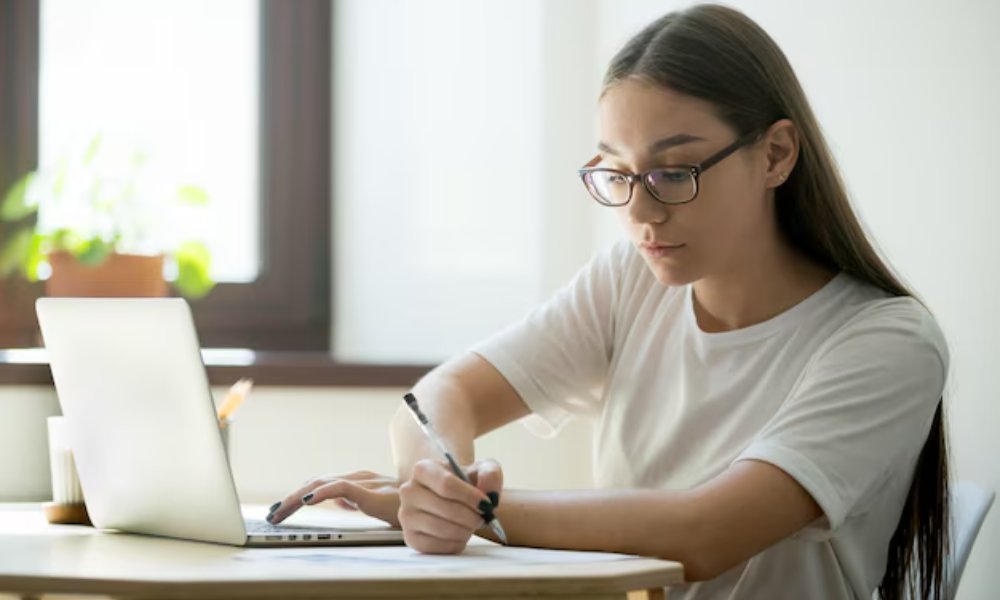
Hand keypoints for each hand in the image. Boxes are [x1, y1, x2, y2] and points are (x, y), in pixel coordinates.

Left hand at [267, 470, 401, 526]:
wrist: (436, 504)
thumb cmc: (408, 506)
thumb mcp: (376, 504)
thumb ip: (356, 500)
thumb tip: (337, 501)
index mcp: (358, 480)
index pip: (320, 483)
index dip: (297, 494)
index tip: (279, 509)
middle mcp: (359, 477)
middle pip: (316, 482)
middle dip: (290, 498)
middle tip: (271, 513)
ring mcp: (366, 482)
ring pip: (323, 483)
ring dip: (297, 497)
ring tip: (279, 510)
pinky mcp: (373, 492)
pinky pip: (343, 488)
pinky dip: (322, 492)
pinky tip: (307, 500)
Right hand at [398, 458, 503, 553]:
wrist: (453, 498)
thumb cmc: (466, 483)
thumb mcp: (482, 470)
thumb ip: (490, 474)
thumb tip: (488, 493)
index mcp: (423, 469)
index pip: (446, 484)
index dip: (470, 497)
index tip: (486, 504)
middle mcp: (409, 491)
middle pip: (445, 508)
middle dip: (470, 516)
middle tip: (482, 519)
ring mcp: (406, 516)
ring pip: (440, 528)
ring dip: (464, 531)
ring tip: (472, 526)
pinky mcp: (410, 538)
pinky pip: (435, 546)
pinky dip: (454, 544)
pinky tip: (460, 535)